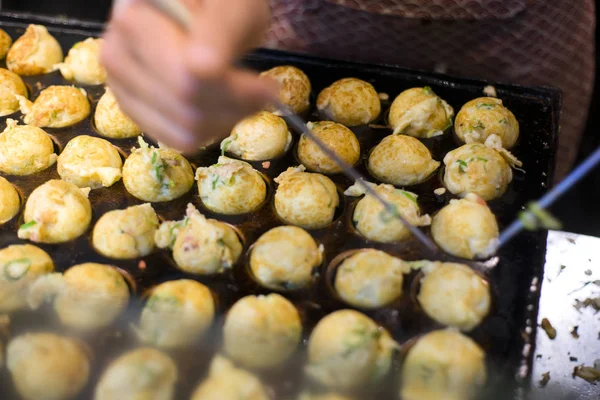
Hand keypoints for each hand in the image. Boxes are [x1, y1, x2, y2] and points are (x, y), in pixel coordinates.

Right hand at [101, 0, 275, 150]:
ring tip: (245, 97)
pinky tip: (223, 108)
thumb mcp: (233, 7)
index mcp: (136, 17)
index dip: (236, 89)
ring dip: (227, 119)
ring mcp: (121, 86)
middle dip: (237, 105)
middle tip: (265, 91)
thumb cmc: (218, 4)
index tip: (269, 85)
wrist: (197, 10)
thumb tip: (202, 68)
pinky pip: (177, 140)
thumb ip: (220, 31)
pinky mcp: (134, 111)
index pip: (189, 76)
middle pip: (186, 105)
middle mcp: (117, 53)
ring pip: (183, 129)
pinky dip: (210, 130)